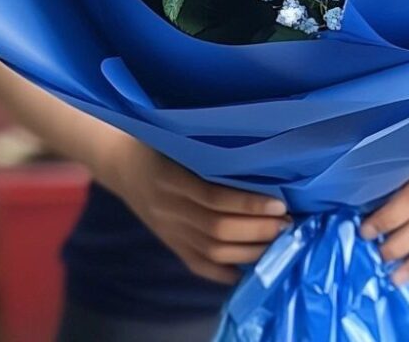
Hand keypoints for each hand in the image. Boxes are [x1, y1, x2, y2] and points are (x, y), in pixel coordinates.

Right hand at [97, 131, 288, 284]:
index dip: (248, 204)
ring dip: (248, 250)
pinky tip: (246, 269)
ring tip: (277, 241)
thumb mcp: (178, 137)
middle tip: (287, 223)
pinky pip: (196, 264)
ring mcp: (167, 229)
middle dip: (257, 230)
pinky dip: (222, 272)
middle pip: (217, 229)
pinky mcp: (168, 242)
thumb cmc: (159, 141)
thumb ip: (209, 148)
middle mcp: (168, 208)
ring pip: (211, 251)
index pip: (214, 197)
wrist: (120, 163)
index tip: (280, 203)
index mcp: (170, 177)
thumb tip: (259, 151)